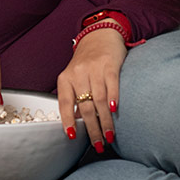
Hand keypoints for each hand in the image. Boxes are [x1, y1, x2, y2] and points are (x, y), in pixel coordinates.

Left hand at [56, 27, 125, 150]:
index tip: (72, 136)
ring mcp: (94, 68)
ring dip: (104, 120)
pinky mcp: (110, 64)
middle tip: (98, 144)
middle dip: (91, 128)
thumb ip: (73, 97)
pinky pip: (111, 83)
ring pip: (99, 99)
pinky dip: (113, 98)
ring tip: (109, 136)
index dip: (67, 120)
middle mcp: (78, 73)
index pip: (64, 103)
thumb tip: (75, 122)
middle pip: (84, 106)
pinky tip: (114, 111)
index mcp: (65, 78)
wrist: (99, 35)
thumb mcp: (73, 77)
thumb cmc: (86, 62)